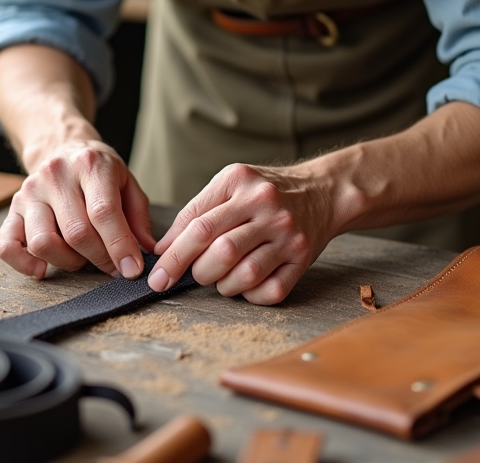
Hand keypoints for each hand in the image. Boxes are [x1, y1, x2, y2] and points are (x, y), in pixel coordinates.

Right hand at [0, 140, 155, 279]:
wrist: (62, 147)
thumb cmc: (98, 171)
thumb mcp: (126, 182)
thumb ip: (138, 217)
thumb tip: (147, 252)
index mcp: (90, 164)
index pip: (103, 212)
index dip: (119, 246)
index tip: (132, 269)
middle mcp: (56, 175)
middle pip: (76, 232)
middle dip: (100, 259)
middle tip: (112, 266)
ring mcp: (30, 192)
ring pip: (43, 242)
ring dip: (68, 262)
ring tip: (82, 259)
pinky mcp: (12, 208)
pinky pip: (6, 245)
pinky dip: (23, 264)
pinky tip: (43, 268)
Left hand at [147, 163, 340, 304]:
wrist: (323, 191)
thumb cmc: (265, 192)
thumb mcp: (230, 185)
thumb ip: (195, 212)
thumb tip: (163, 250)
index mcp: (240, 183)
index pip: (198, 226)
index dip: (173, 256)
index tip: (157, 275)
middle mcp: (266, 207)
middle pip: (220, 252)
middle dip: (198, 272)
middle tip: (196, 273)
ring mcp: (288, 234)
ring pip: (244, 275)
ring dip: (224, 285)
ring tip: (222, 277)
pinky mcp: (303, 258)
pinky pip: (271, 292)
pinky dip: (251, 295)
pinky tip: (247, 284)